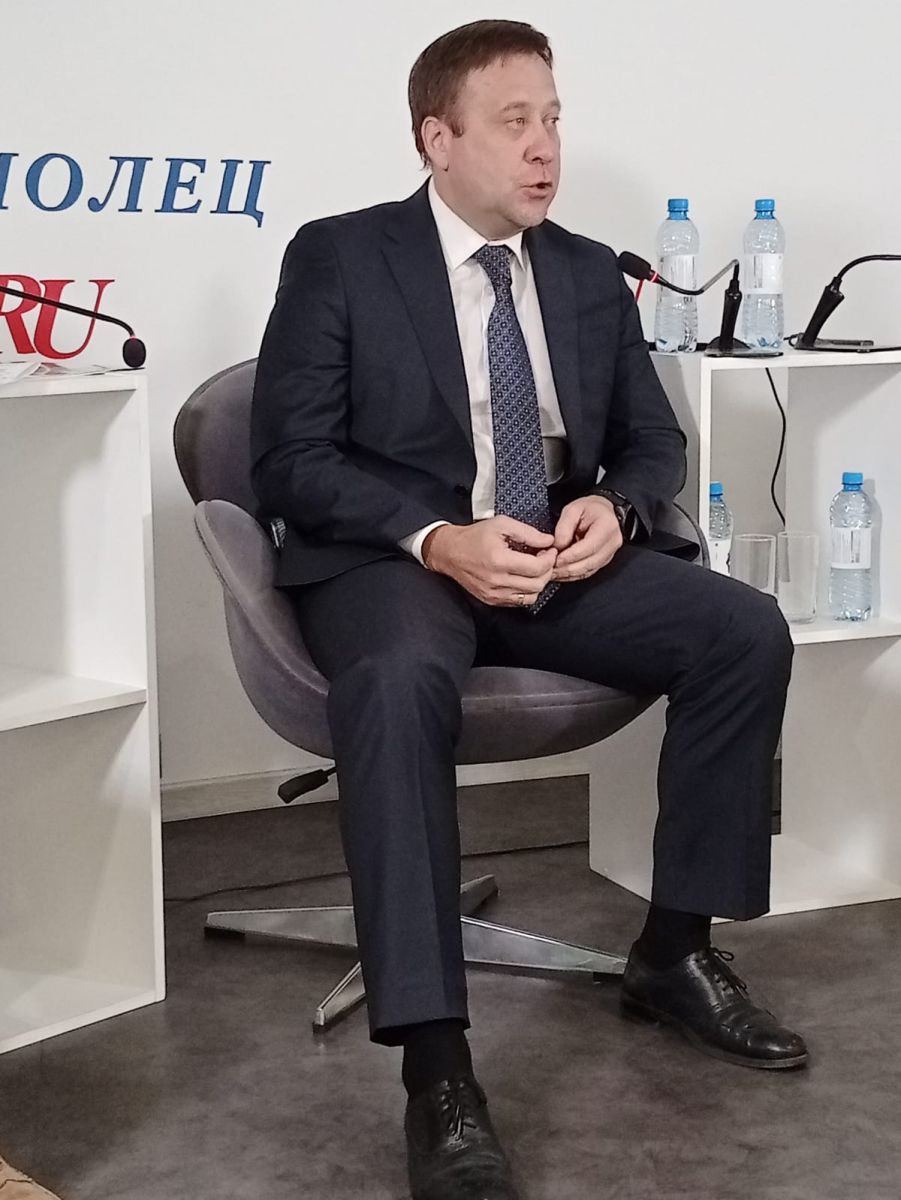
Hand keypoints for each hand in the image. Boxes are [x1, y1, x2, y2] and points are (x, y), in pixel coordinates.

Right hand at [423, 516, 557, 606]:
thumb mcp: (502, 525)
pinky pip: (519, 602)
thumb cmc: (474, 537)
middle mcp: (496, 580)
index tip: (550, 551)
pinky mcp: (492, 600)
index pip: (537, 567)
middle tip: (545, 559)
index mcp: (499, 560)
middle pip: (537, 584)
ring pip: (531, 596)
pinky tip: (524, 578)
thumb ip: (528, 533)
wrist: (450, 552)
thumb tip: (548, 541)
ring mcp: (494, 593)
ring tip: (535, 569)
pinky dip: (527, 591)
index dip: (549, 559)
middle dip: (547, 571)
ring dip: (538, 583)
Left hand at [550, 495, 622, 582]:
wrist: (604, 512)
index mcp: (606, 527)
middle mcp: (612, 543)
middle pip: (588, 563)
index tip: (554, 558)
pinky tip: (561, 574)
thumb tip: (557, 547)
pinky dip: (573, 575)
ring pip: (587, 571)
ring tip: (552, 572)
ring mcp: (609, 554)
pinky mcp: (603, 561)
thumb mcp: (573, 509)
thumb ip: (564, 528)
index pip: (588, 547)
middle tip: (549, 568)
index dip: (569, 556)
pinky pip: (587, 572)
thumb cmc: (591, 509)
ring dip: (568, 574)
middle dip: (566, 568)